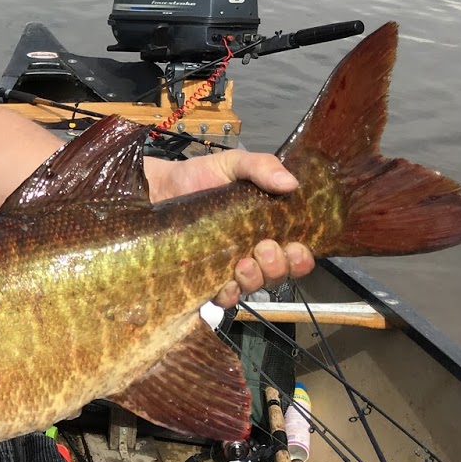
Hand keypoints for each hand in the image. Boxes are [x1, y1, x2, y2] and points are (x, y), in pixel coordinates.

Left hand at [146, 150, 315, 307]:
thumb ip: (262, 166)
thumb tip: (291, 183)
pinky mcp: (204, 277)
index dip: (300, 257)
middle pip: (278, 274)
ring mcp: (228, 267)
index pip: (295, 253)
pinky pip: (222, 297)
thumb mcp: (233, 164)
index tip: (295, 247)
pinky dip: (228, 294)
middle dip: (277, 267)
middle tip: (264, 248)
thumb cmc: (199, 176)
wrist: (159, 186)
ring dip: (254, 279)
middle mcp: (251, 251)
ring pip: (253, 287)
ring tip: (242, 263)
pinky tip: (224, 283)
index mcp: (267, 227)